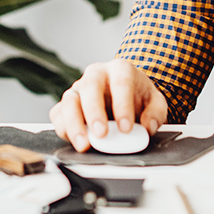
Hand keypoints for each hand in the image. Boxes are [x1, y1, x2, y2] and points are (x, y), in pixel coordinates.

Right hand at [49, 59, 168, 152]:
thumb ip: (156, 113)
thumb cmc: (138, 96)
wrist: (126, 95)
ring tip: (84, 144)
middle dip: (94, 112)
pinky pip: (58, 114)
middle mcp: (96, 75)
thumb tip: (147, 127)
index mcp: (120, 69)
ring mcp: (78, 88)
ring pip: (69, 101)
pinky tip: (74, 141)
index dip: (123, 105)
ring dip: (74, 124)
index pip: (121, 82)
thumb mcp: (155, 102)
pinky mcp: (66, 104)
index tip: (126, 128)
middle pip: (90, 87)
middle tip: (101, 134)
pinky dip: (63, 129)